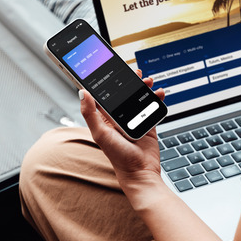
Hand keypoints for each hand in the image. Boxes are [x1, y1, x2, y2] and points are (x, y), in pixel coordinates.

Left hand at [80, 70, 165, 186]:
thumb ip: (90, 113)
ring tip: (147, 80)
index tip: (108, 68)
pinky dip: (156, 98)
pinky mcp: (148, 123)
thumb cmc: (118, 157)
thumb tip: (82, 92)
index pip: (104, 95)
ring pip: (138, 97)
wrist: (141, 172)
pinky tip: (158, 93)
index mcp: (105, 118)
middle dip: (129, 81)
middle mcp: (119, 117)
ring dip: (143, 87)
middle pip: (123, 93)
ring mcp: (134, 119)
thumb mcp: (100, 133)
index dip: (106, 81)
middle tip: (133, 71)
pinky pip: (152, 106)